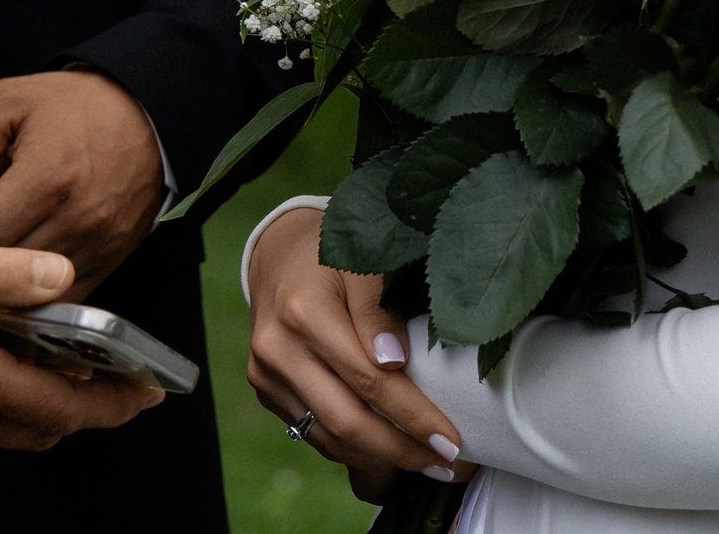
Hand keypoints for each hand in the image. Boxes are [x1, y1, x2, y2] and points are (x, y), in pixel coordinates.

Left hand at [0, 69, 164, 298]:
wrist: (146, 113)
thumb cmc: (73, 105)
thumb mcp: (10, 99)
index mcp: (46, 180)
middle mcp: (76, 220)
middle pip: (2, 269)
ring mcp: (97, 244)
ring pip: (32, 289)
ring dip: (0, 283)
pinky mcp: (112, 258)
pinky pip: (63, 294)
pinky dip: (35, 290)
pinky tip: (15, 274)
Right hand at [245, 207, 473, 484]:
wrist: (278, 254)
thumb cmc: (333, 254)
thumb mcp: (363, 262)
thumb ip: (378, 309)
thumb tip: (395, 361)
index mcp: (304, 311)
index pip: (368, 380)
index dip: (413, 416)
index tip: (452, 440)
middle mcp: (278, 349)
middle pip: (345, 420)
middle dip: (401, 451)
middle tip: (447, 464)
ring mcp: (266, 374)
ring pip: (327, 437)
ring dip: (380, 459)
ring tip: (426, 464)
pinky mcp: (266, 389)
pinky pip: (313, 432)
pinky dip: (353, 450)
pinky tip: (388, 454)